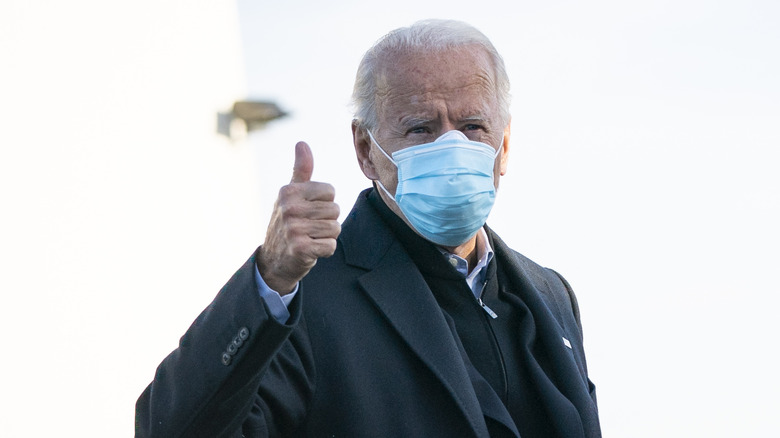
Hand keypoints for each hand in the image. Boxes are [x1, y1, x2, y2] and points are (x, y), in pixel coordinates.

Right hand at [257, 142, 340, 293]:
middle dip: (328, 221)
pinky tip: (311, 250)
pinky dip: (325, 250)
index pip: (330, 191)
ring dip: (327, 236)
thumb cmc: (288, 222)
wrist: (274, 260)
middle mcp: (289, 208)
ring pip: (335, 228)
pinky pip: (330, 246)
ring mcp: (293, 229)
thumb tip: (301, 143)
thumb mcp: (291, 195)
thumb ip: (300, 170)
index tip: (309, 210)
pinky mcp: (300, 249)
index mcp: (289, 191)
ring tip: (310, 237)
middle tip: (310, 227)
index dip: (325, 202)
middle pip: (335, 210)